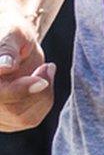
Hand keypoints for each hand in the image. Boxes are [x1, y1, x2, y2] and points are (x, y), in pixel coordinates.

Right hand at [0, 16, 53, 132]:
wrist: (16, 44)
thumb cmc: (13, 34)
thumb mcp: (12, 34)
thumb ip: (7, 50)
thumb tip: (4, 67)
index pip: (0, 96)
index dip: (20, 90)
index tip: (43, 76)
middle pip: (14, 112)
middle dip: (39, 90)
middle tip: (48, 67)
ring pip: (24, 119)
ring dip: (44, 95)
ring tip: (45, 71)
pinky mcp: (6, 120)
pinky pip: (31, 120)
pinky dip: (43, 102)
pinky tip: (43, 83)